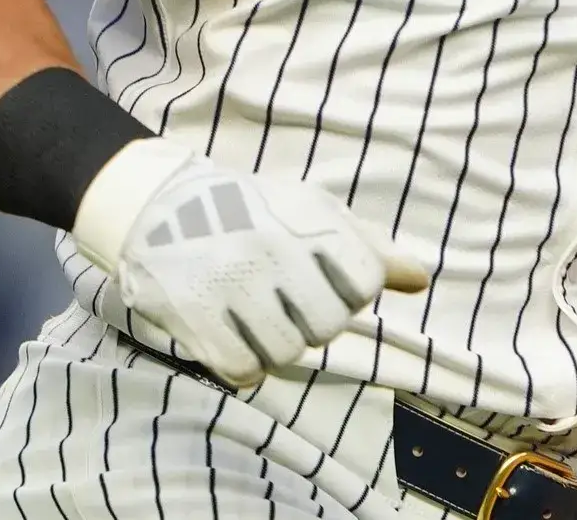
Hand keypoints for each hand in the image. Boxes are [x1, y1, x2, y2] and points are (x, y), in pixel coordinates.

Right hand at [70, 139, 430, 387]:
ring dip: (276, 344)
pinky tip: (233, 335)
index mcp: (307, 218)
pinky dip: (244, 362)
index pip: (365, 281)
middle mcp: (272, 248)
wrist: (155, 204)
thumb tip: (421, 281)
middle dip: (313, 321)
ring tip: (257, 316)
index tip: (327, 280)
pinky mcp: (195, 318)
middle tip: (286, 301)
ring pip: (286, 353)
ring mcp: (231, 284)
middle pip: (328, 326)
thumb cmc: (250, 210)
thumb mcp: (311, 210)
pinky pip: (243, 371)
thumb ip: (368, 246)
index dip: (352, 291)